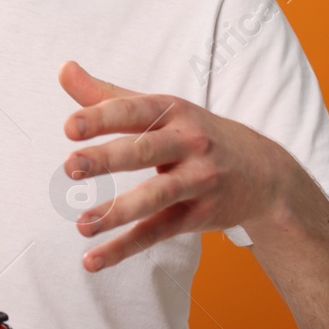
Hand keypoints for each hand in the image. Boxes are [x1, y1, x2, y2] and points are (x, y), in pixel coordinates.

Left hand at [56, 61, 294, 271]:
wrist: (265, 173)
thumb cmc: (194, 134)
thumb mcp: (159, 109)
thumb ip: (107, 95)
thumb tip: (63, 69)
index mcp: (173, 111)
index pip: (134, 111)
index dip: (101, 117)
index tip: (69, 127)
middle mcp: (189, 143)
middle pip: (144, 150)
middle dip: (107, 158)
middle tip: (70, 165)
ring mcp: (198, 180)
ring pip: (155, 196)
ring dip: (117, 212)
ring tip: (81, 224)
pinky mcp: (199, 216)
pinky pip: (158, 232)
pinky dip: (124, 248)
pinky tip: (92, 260)